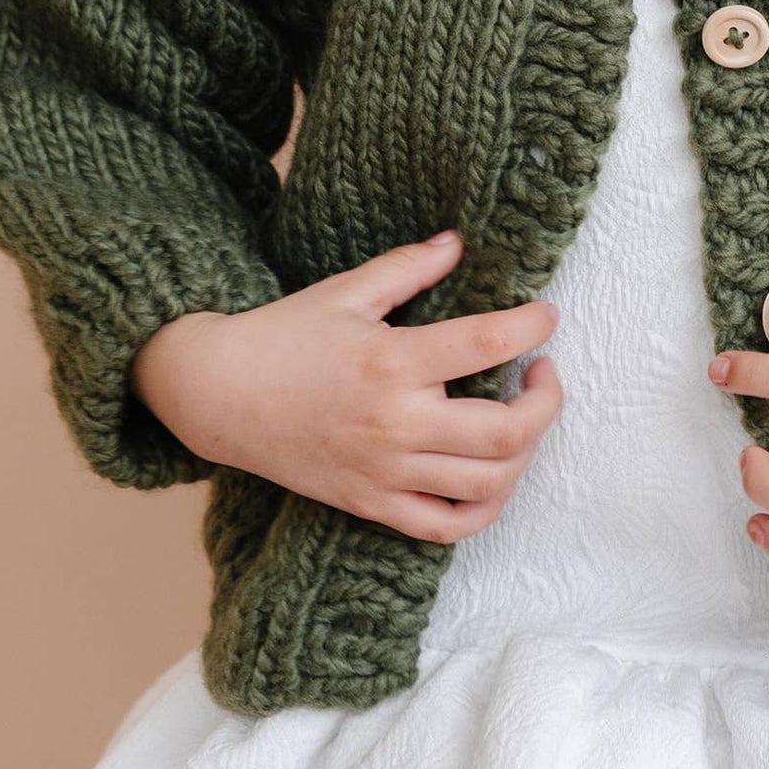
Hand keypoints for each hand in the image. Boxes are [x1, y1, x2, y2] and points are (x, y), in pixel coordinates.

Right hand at [130, 230, 564, 543]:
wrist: (221, 395)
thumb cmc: (285, 335)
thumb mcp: (347, 290)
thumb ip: (409, 267)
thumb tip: (459, 242)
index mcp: (393, 361)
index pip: (487, 342)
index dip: (532, 326)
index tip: (547, 315)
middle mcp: (397, 424)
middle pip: (506, 432)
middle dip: (545, 402)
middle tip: (543, 371)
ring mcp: (386, 472)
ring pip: (487, 485)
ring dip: (524, 455)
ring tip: (522, 419)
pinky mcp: (372, 504)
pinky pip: (444, 526)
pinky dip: (483, 509)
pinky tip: (493, 476)